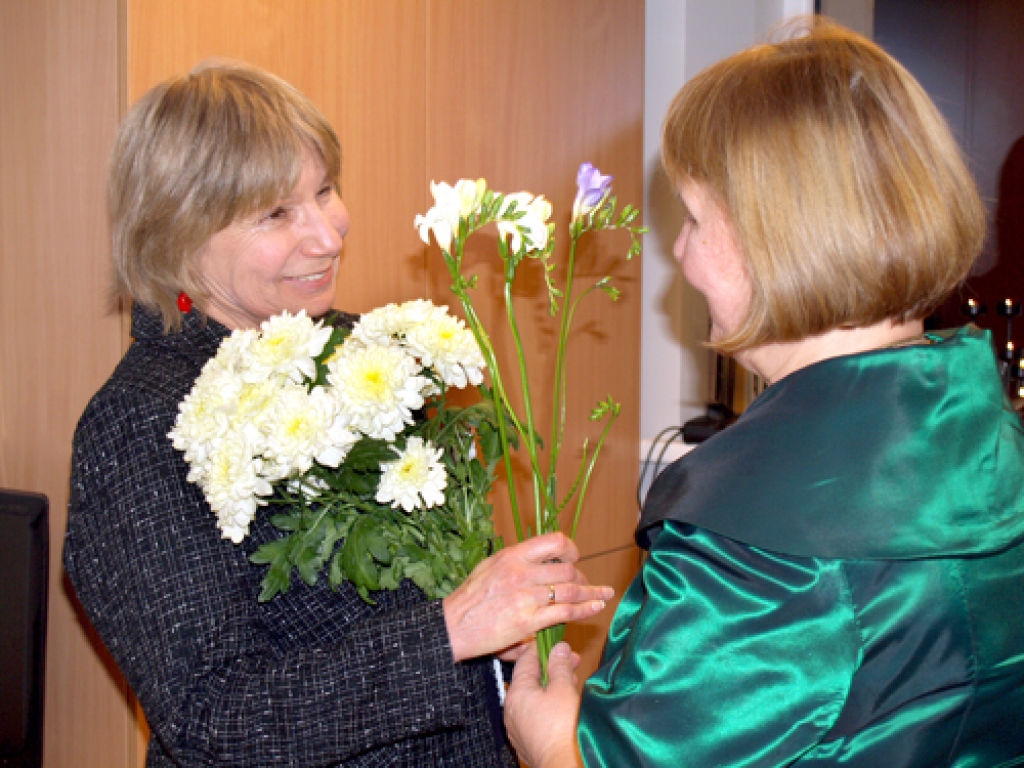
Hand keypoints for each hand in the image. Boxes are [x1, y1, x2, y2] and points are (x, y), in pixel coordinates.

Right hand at [442, 532, 612, 661]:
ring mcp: (527, 596)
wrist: (452, 626)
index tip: (575, 558)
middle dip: (582, 578)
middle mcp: (522, 572)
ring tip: (603, 595)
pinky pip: (566, 612)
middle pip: (567, 570)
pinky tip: (595, 608)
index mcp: (512, 556)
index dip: (570, 550)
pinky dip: (585, 609)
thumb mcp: (490, 568)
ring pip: (571, 590)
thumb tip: (539, 567)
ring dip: (592, 593)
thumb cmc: (469, 599)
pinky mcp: (529, 621)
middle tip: (588, 585)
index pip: (553, 542)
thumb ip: (516, 564)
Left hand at [505, 641, 583, 767]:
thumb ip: (560, 666)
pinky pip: (536, 715)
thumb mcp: (564, 689)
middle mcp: (512, 710)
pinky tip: (565, 705)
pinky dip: (549, 705)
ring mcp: (518, 728)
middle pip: (530, 680)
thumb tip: (558, 648)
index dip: (542, 648)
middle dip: (552, 668)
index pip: (525, 661)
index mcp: (516, 693)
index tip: (556, 642)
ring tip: (572, 681)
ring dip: (552, 687)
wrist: (564, 767)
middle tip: (572, 661)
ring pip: (534, 698)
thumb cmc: (563, 729)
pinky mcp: (528, 741)